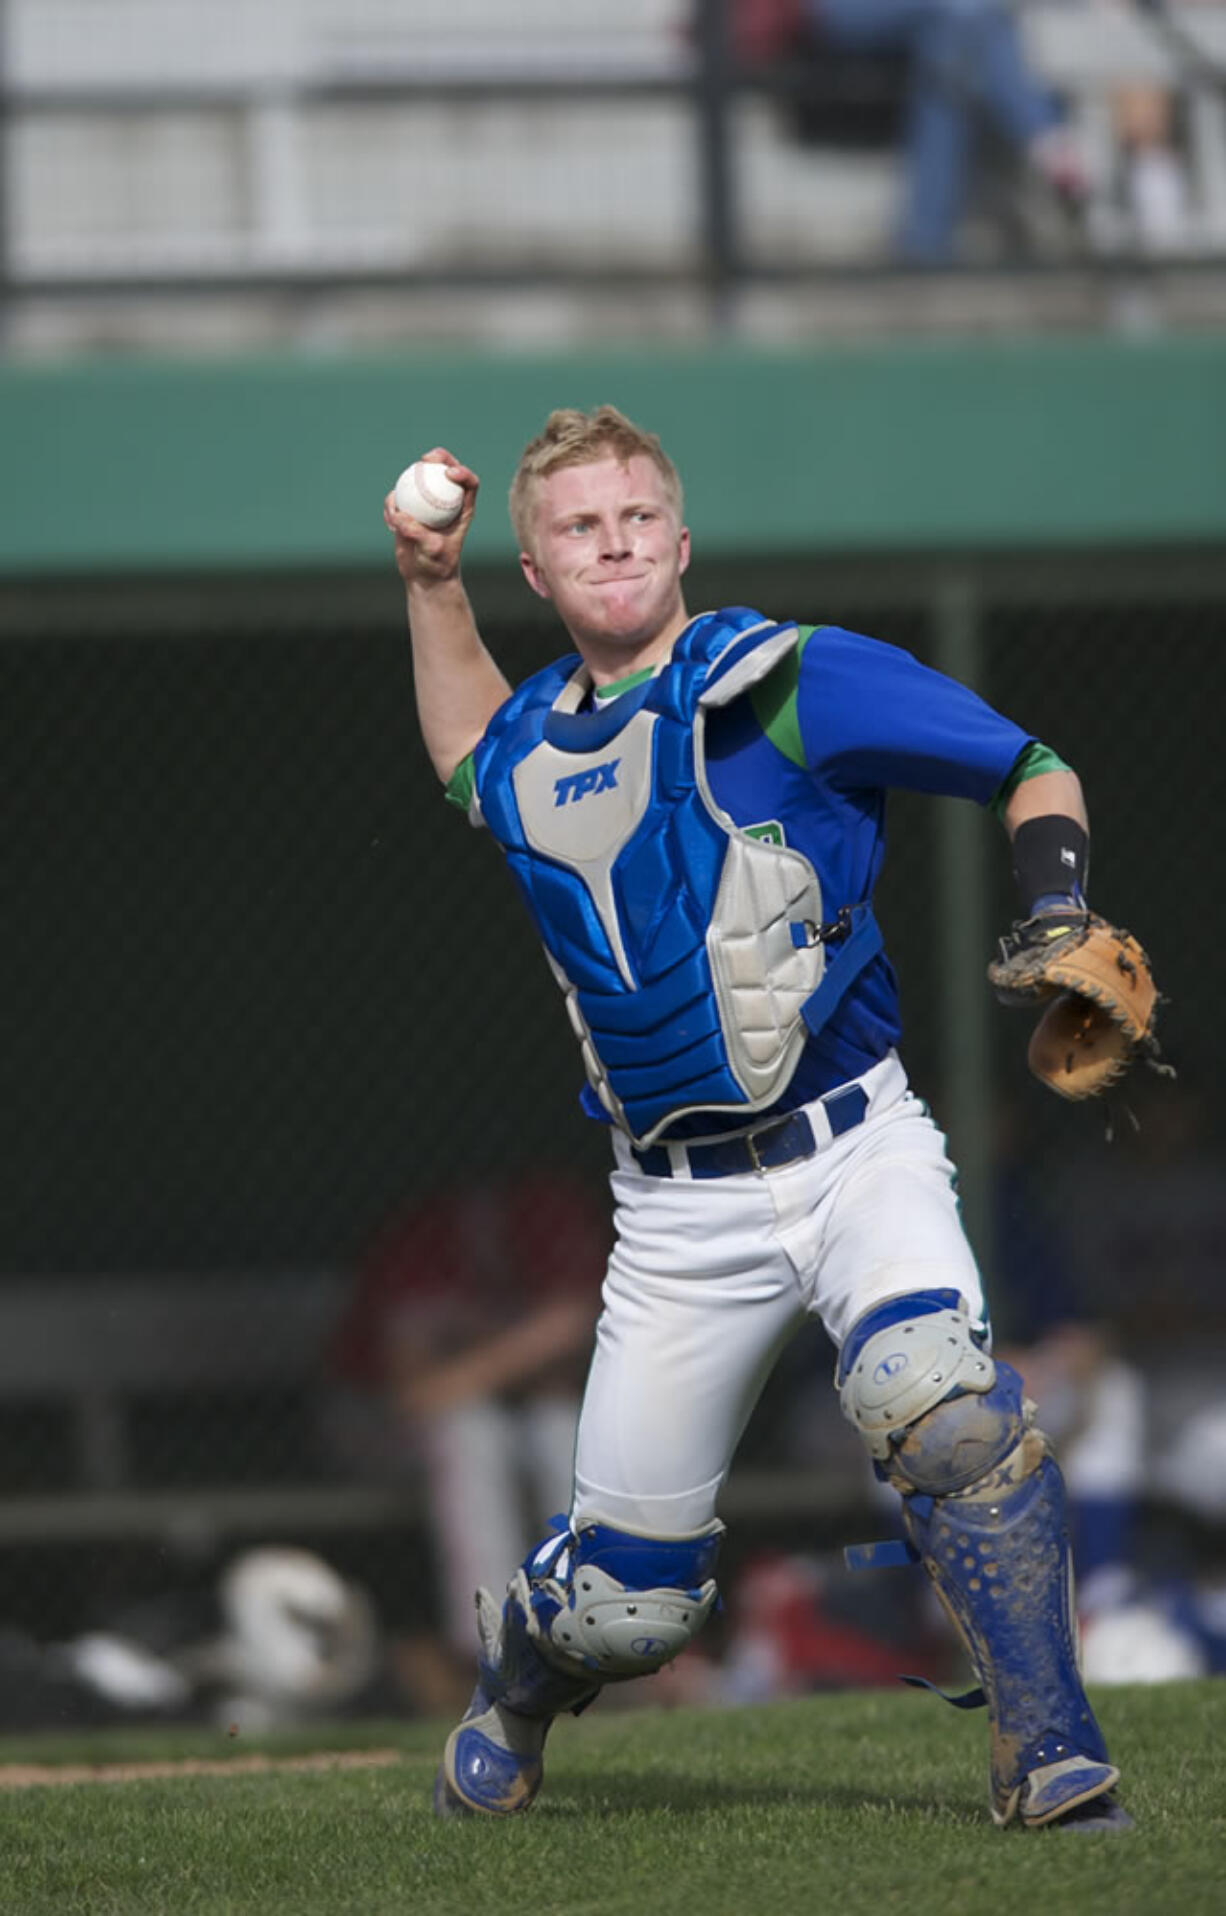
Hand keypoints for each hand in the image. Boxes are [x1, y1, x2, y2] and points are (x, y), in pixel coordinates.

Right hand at [383, 448, 478, 586]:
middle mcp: (446, 502)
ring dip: (405, 485)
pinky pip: (398, 499)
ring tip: (396, 507)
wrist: (424, 577)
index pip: (469, 483)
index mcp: (462, 509)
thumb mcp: (432, 552)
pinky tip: (390, 522)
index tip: (449, 473)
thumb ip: (420, 534)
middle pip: (445, 470)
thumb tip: (402, 516)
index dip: (463, 471)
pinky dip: (392, 507)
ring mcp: (426, 504)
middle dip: (438, 457)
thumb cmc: (436, 565)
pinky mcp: (408, 509)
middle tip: (424, 459)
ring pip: (418, 480)